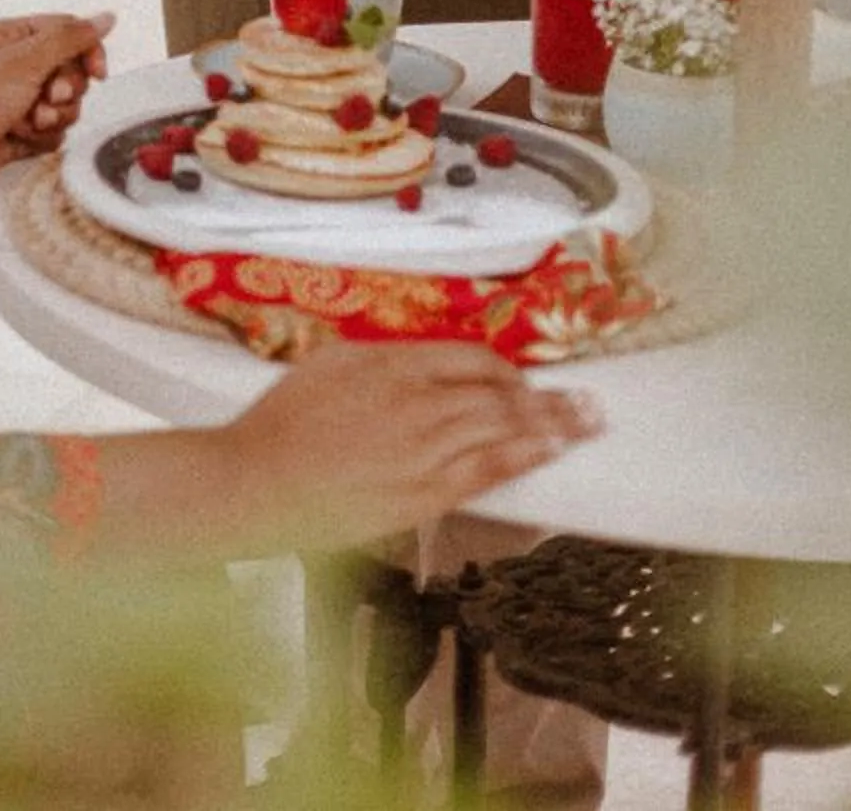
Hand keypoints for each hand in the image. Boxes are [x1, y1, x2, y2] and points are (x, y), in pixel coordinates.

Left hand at [0, 12, 115, 196]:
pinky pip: (53, 132)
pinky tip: (17, 135)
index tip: (97, 72)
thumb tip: (101, 19)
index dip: (87, 51)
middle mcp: (14, 65)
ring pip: (65, 106)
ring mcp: (17, 98)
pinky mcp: (19, 128)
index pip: (67, 32)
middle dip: (64, 91)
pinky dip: (40, 137)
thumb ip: (67, 39)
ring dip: (51, 117)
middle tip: (46, 97)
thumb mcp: (23, 62)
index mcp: (11, 36)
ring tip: (27, 120)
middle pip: (71, 72)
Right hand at [216, 340, 601, 552]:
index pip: (470, 358)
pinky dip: (523, 457)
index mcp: (392, 363)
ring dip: (552, 426)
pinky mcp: (422, 493)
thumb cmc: (284, 422)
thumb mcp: (330, 363)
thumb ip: (382, 360)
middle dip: (550, 398)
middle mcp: (416, 400)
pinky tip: (550, 453)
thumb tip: (417, 361)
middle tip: (590, 402)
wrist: (260, 479)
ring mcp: (423, 448)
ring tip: (588, 424)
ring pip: (502, 429)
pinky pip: (486, 471)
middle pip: (499, 394)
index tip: (526, 379)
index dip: (505, 370)